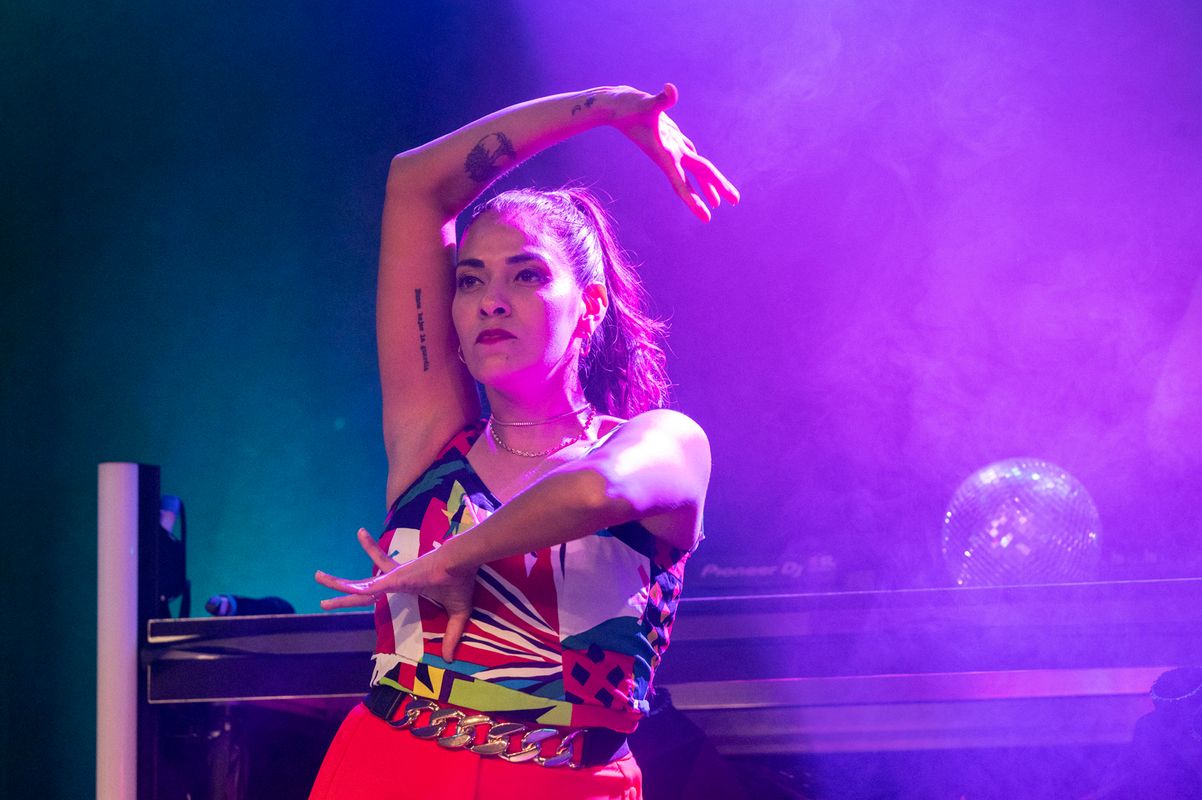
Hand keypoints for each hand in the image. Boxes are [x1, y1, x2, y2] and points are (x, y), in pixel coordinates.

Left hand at [315, 528, 476, 662]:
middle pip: (363, 585)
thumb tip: (449, 658)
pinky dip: (357, 591)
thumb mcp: (457, 614)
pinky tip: (342, 591)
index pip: (384, 583)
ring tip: (317, 576)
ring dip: (339, 584)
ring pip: (360, 586)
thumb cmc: (457, 582)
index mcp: (406, 583)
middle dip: (342, 585)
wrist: (460, 565)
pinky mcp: (395, 579)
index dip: (371, 584)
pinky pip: (372, 588)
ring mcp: (393, 579)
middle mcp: (395, 578)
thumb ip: (451, 635)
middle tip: (319, 578)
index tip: (359, 583)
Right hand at [607, 83, 739, 221]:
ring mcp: (671, 146)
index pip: (682, 182)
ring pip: (695, 167)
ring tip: (719, 202)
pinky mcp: (670, 136)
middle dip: (717, 188)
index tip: (706, 217)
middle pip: (699, 174)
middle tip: (736, 202)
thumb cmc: (627, 107)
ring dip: (707, 183)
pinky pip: (688, 153)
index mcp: (665, 153)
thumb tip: (671, 89)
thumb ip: (661, 100)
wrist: (613, 106)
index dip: (693, 200)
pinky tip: (700, 166)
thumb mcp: (645, 104)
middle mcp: (670, 153)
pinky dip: (697, 163)